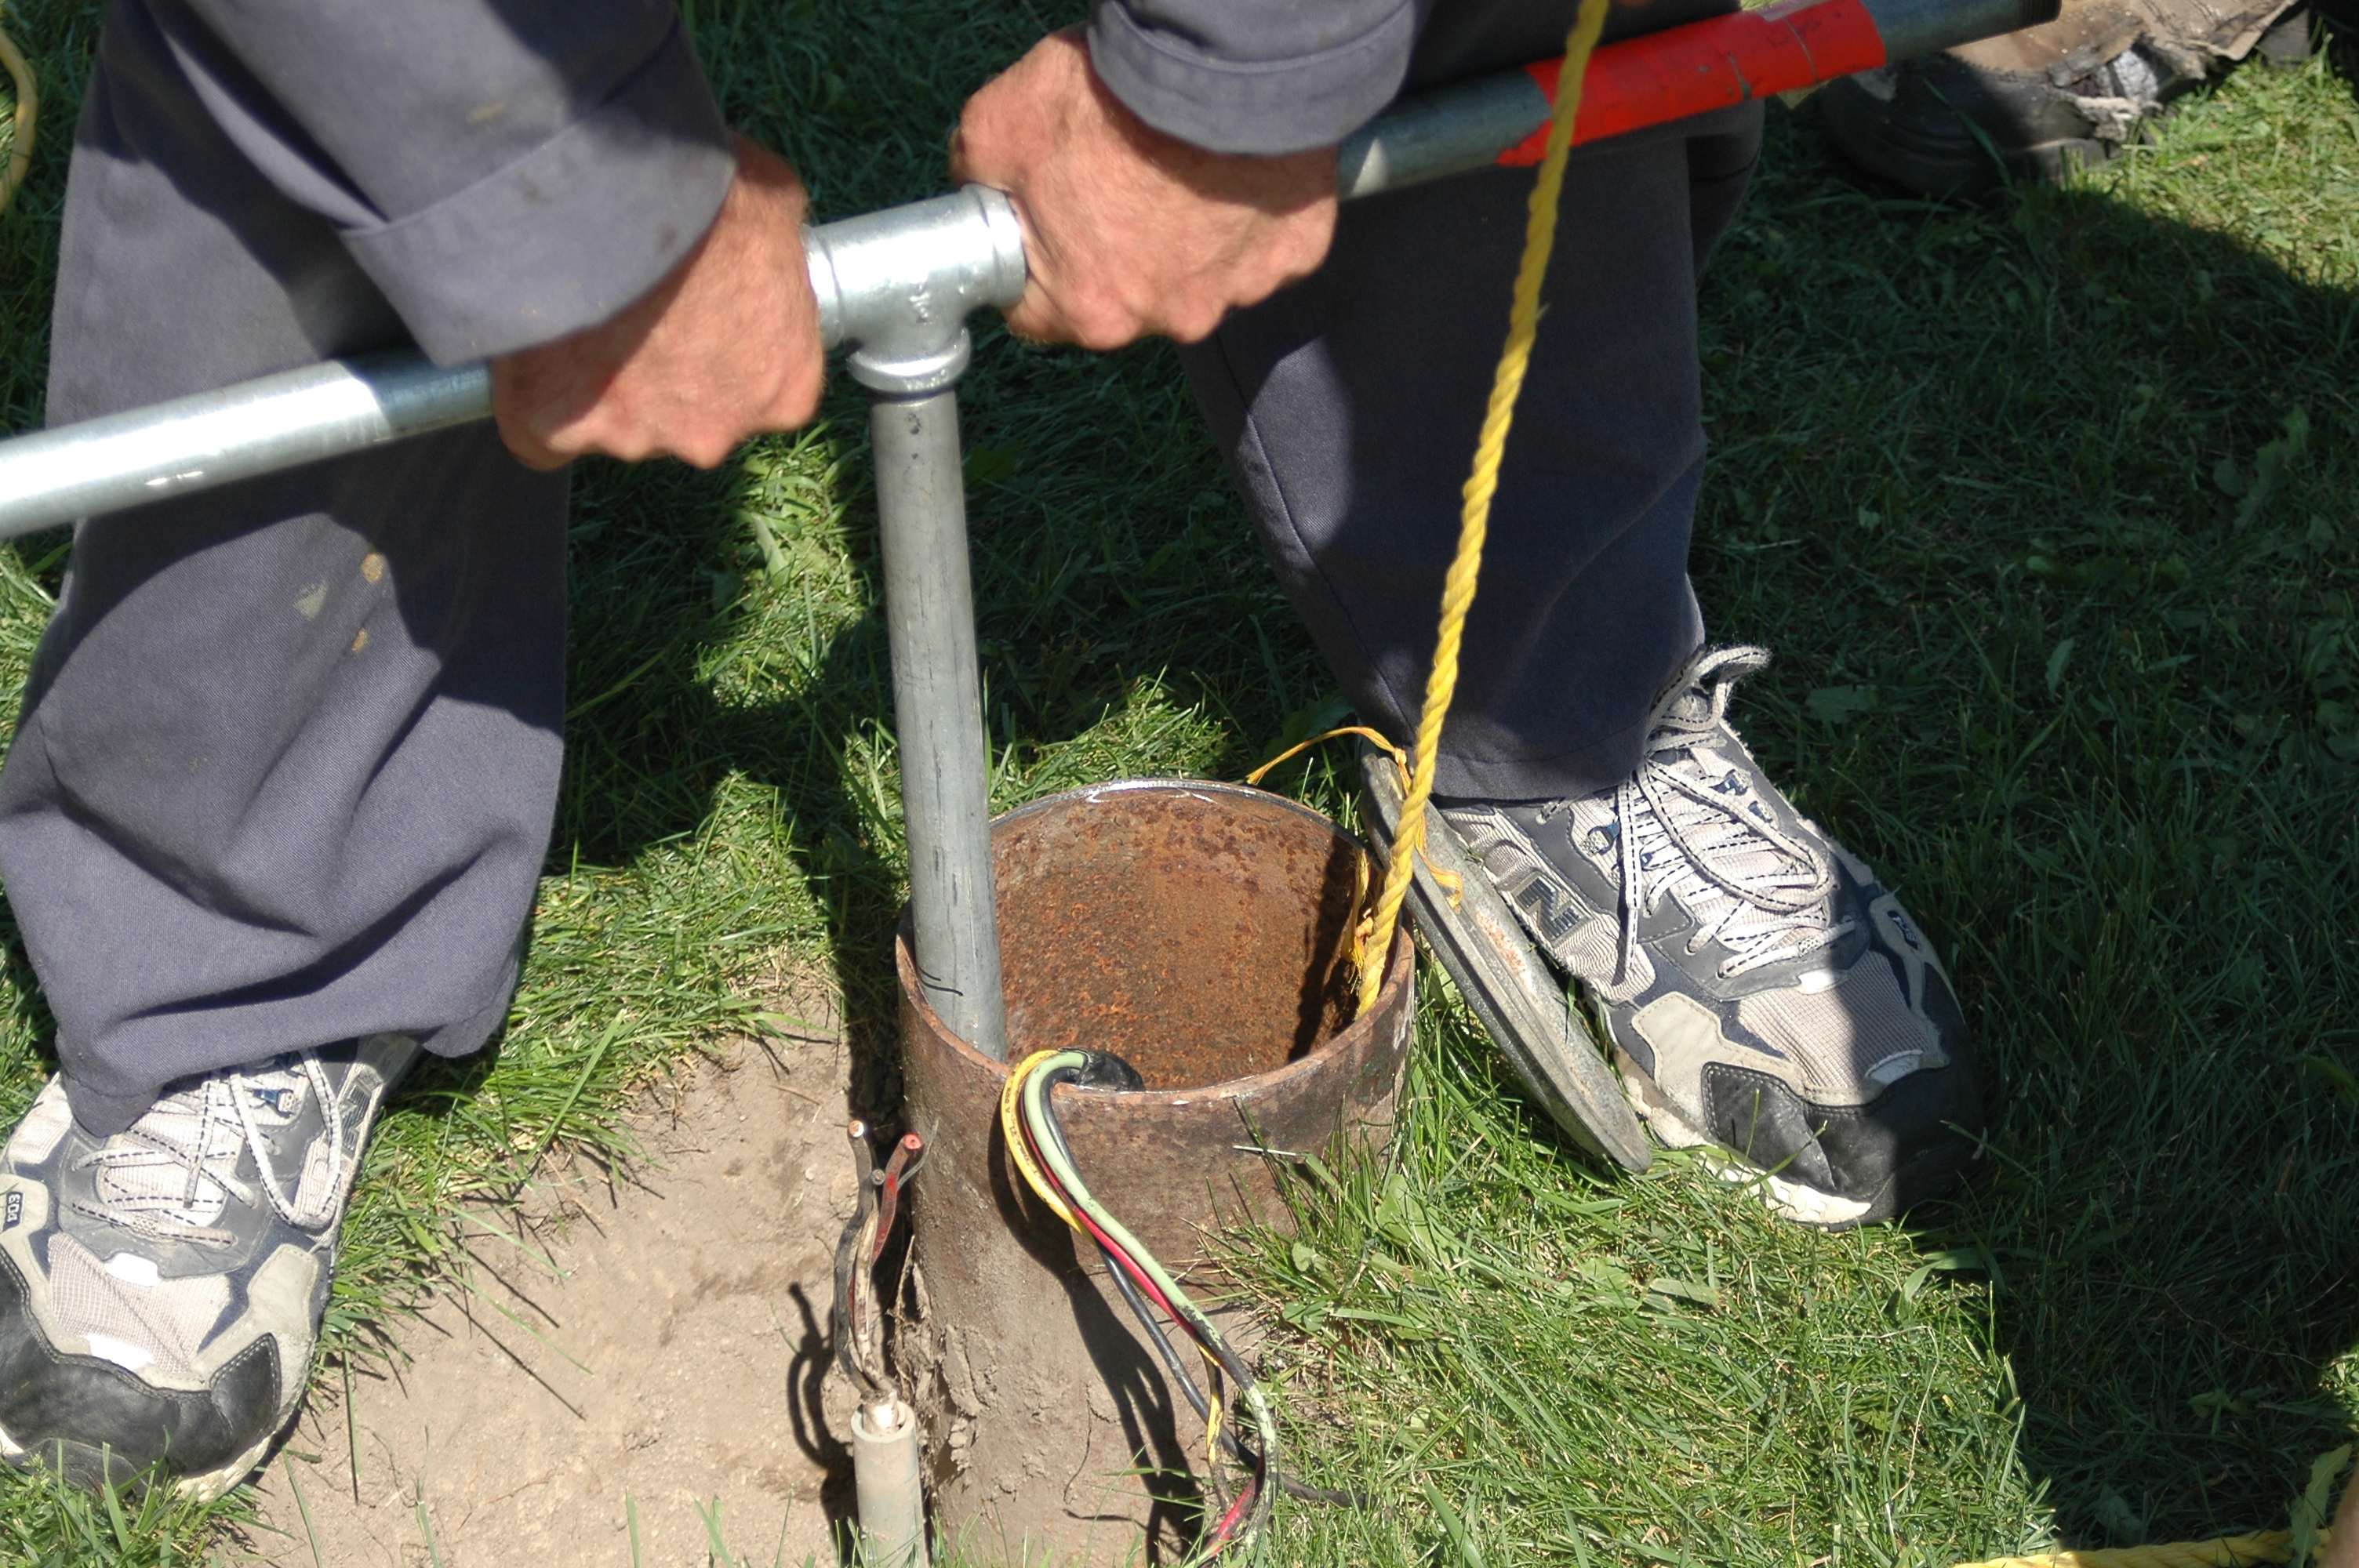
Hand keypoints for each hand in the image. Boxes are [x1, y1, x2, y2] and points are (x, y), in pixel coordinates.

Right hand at [491, 136, 824, 470]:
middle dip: (663, 371)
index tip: (697, 312)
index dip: (724, 347)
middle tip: (637, 305)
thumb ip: (778, 251)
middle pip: (686, 417)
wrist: (617, 196)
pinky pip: (542, 433)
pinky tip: (535, 353)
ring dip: (600, 376)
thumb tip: (766, 237)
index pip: (759, 389)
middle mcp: (717, 435)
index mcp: (783, 392)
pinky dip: (536, 401)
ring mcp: (637, 439)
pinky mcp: (561, 432)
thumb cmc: (709, 196)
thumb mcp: (776, 206)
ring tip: (587, 306)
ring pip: (615, 421)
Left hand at [950, 30, 1338, 348]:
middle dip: (1113, 249)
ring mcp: (1238, 289)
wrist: (1220, 60)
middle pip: (1123, 296)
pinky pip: (1257, 245)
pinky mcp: (1291, 254)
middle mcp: (1169, 317)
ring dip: (1185, 235)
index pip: (1036, 314)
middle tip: (1115, 179)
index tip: (1040, 226)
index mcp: (1088, 309)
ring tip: (1177, 169)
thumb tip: (978, 190)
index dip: (1032, 266)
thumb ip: (978, 177)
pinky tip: (1229, 170)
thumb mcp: (998, 126)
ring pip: (1195, 274)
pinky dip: (1243, 215)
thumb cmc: (1110, 98)